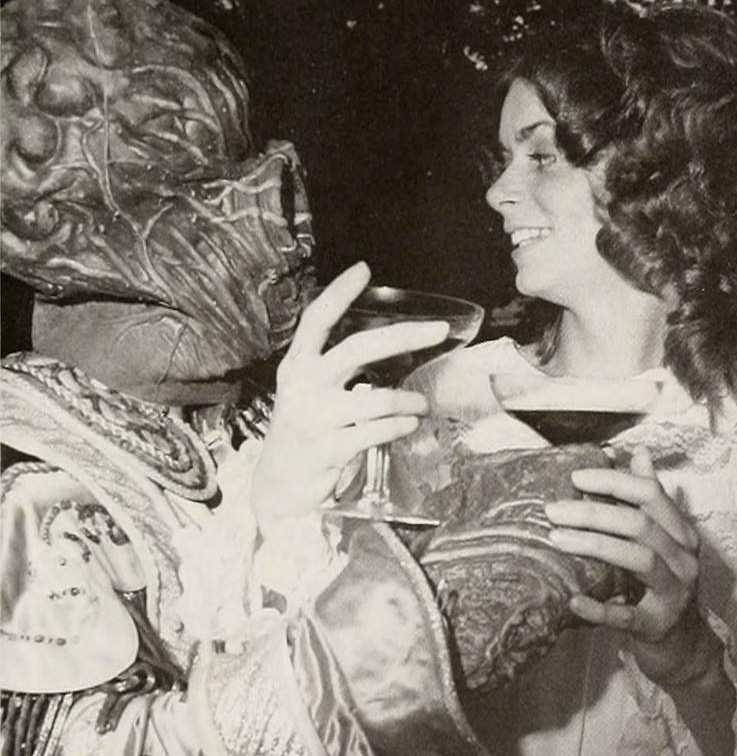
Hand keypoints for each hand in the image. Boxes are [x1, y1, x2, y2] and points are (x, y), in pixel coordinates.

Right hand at [250, 262, 447, 524]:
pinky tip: (408, 426)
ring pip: (377, 398)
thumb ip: (334, 370)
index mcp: (297, 367)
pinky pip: (378, 431)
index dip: (338, 293)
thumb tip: (388, 345)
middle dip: (404, 335)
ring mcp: (315, 418)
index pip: (315, 320)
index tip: (364, 269)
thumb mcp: (307, 394)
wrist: (279, 486)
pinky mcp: (329, 448)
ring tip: (421, 405)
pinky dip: (401, 426)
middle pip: (358, 348)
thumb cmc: (303, 434)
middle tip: (439, 330)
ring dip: (409, 401)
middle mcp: (304, 386)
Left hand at [544, 447, 702, 681]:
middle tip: (552, 510)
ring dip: (594, 546)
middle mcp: (683, 558)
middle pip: (639, 524)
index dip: (613, 482)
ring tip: (556, 539)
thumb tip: (639, 452)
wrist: (683, 646)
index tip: (574, 478)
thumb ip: (649, 501)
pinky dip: (599, 608)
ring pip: (637, 559)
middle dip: (593, 513)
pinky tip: (573, 600)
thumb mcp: (661, 540)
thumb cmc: (662, 586)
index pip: (650, 494)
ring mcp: (675, 593)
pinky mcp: (659, 626)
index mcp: (681, 532)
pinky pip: (628, 615)